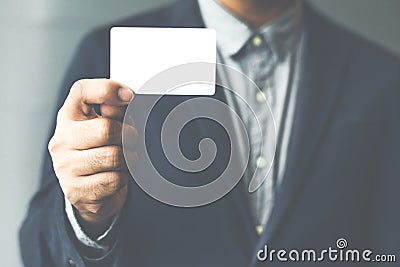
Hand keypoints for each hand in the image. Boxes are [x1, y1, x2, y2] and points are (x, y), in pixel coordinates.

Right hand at [48, 78, 137, 236]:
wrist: (89, 190)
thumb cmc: (101, 150)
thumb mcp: (106, 123)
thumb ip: (117, 109)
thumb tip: (127, 100)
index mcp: (70, 115)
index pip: (83, 91)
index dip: (109, 90)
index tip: (128, 97)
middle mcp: (63, 138)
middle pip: (106, 129)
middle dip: (128, 136)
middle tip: (132, 140)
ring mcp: (65, 165)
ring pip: (113, 156)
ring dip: (127, 159)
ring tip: (123, 159)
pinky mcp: (75, 190)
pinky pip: (113, 180)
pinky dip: (123, 179)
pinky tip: (115, 175)